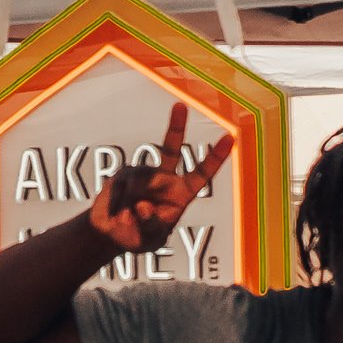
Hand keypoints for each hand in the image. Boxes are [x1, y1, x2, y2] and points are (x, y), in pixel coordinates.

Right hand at [89, 105, 236, 254]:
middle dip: (175, 127)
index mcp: (181, 195)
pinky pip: (123, 185)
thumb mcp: (151, 238)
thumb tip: (143, 204)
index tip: (231, 137)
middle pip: (171, 150)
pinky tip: (118, 211)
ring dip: (132, 202)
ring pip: (140, 181)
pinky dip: (119, 202)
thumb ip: (151, 224)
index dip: (215, 157)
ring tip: (128, 217)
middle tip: (180, 105)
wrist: (111, 235)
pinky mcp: (124, 174)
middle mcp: (164, 179)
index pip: (202, 174)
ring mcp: (143, 174)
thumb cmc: (138, 236)